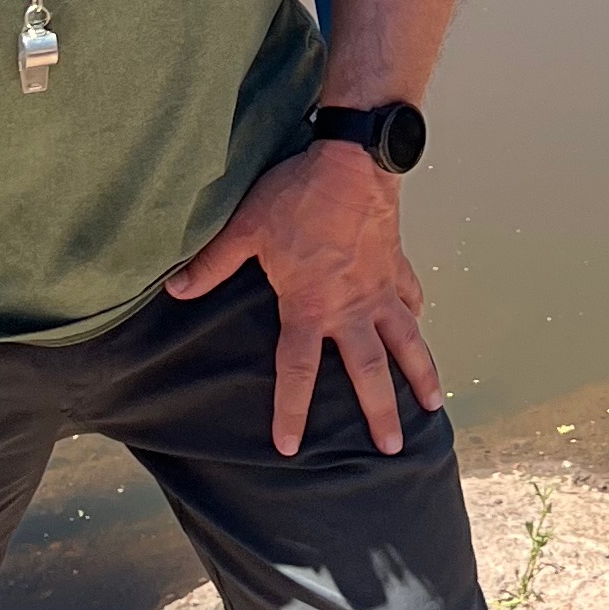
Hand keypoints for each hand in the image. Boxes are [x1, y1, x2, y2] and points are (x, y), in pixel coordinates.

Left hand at [166, 142, 438, 455]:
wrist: (353, 160)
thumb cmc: (297, 195)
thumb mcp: (246, 230)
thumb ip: (213, 266)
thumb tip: (176, 290)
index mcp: (310, 308)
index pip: (298, 372)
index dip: (292, 412)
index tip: (290, 446)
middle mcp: (351, 309)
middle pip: (369, 372)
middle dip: (380, 414)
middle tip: (392, 449)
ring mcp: (379, 288)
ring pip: (406, 341)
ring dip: (420, 374)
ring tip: (431, 404)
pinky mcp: (395, 262)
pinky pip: (409, 294)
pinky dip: (415, 311)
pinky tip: (419, 322)